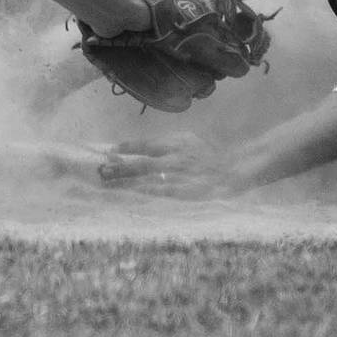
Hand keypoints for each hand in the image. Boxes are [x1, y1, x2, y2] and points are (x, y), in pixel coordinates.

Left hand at [97, 131, 233, 198]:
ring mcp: (179, 177)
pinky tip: (129, 195)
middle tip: (102, 169)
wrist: (234, 172)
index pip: (147, 145)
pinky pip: (159, 194)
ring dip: (126, 182)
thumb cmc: (208, 156)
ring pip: (147, 180)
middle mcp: (176, 159)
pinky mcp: (184, 193)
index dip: (128, 148)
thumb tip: (141, 148)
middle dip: (120, 167)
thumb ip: (166, 144)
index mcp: (177, 144)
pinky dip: (143, 194)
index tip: (110, 152)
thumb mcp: (188, 141)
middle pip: (142, 164)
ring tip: (108, 183)